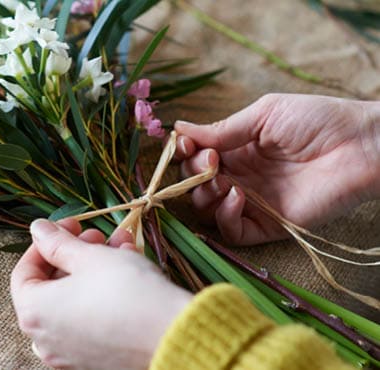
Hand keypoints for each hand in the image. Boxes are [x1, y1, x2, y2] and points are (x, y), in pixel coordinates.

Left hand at [10, 219, 191, 368]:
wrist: (173, 335)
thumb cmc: (127, 292)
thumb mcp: (89, 256)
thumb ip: (57, 242)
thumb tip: (38, 230)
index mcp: (34, 312)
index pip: (24, 271)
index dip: (45, 242)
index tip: (69, 225)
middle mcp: (45, 339)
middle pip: (51, 286)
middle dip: (75, 253)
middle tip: (97, 236)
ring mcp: (69, 354)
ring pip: (75, 301)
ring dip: (94, 270)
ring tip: (121, 247)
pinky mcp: (94, 361)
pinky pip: (90, 321)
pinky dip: (102, 296)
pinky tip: (128, 272)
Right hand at [175, 93, 379, 244]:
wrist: (361, 145)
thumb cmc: (318, 120)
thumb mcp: (264, 115)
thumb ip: (223, 129)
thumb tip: (179, 128)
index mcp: (238, 149)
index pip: (195, 157)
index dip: (183, 153)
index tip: (182, 145)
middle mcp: (240, 176)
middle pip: (194, 184)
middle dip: (191, 173)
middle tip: (209, 161)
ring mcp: (252, 202)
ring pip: (206, 210)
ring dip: (203, 194)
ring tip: (221, 179)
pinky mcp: (268, 225)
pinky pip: (232, 231)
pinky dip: (225, 217)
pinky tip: (237, 197)